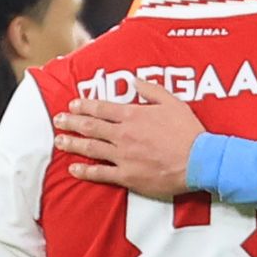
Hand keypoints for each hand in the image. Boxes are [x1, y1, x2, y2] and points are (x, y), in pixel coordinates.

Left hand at [51, 79, 203, 198]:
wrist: (198, 160)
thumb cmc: (188, 132)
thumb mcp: (173, 102)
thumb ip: (151, 90)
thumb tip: (135, 81)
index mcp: (133, 115)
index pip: (101, 108)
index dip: (84, 105)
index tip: (73, 104)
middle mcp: (123, 134)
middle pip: (90, 126)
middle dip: (71, 122)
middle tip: (58, 120)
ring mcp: (123, 156)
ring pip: (90, 148)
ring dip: (72, 143)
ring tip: (59, 141)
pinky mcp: (127, 175)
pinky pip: (101, 173)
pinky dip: (85, 171)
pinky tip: (74, 169)